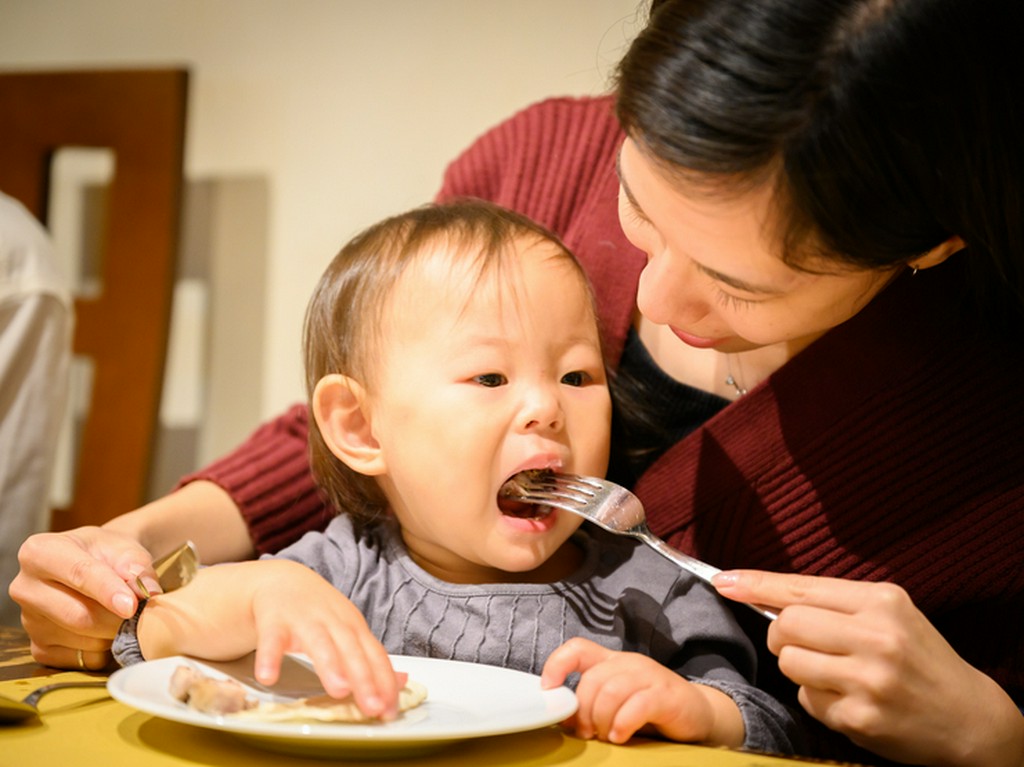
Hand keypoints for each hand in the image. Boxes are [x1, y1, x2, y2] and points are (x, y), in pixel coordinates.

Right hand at [10, 527, 158, 668]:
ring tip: (125, 616)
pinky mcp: (39, 647)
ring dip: (113, 633)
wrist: (96, 564)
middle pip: (78, 615)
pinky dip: (104, 649)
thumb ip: (136, 567)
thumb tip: (147, 592)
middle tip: (142, 615)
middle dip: (116, 619)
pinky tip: (107, 629)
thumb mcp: (124, 548)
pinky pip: (81, 659)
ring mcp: (29, 621)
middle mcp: (25, 588)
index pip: (78, 574)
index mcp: (39, 552)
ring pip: (82, 639)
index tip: (131, 606)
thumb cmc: (107, 553)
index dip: (108, 591)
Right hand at [138, 560, 400, 720]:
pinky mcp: (272, 619)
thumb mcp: (346, 631)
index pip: (374, 654)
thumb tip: (402, 682)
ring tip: (339, 690)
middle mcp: (332, 619)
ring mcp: (303, 617)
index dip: (383, 682)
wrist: (278, 580)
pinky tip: (269, 677)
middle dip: (365, 678)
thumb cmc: (316, 613)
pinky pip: (270, 639)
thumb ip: (369, 658)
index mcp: (353, 626)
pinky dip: (270, 657)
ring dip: (330, 665)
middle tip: (373, 706)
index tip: (390, 711)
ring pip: (318, 642)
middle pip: (352, 649)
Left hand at [541, 637, 742, 745]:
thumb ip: (592, 704)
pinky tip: (620, 736)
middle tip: (585, 733)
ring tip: (605, 736)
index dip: (556, 664)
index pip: (577, 648)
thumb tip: (562, 718)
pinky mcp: (666, 694)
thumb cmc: (651, 711)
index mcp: (612, 661)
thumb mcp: (616, 704)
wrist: (698, 714)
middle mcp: (629, 663)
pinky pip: (637, 705)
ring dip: (600, 719)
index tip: (549, 690)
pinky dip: (622, 723)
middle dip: (582, 710)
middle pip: (592, 679)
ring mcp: (649, 675)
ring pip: (610, 692)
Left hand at [713, 570, 1023, 766]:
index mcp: (881, 601)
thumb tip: (761, 591)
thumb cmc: (919, 657)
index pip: (800, 588)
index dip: (756, 584)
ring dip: (799, 668)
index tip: (723, 581)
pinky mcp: (860, 717)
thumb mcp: (889, 614)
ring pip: (789, 663)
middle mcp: (876, 637)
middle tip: (806, 643)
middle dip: (782, 634)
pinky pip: (807, 699)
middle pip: (786, 624)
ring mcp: (868, 680)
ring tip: (834, 672)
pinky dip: (818, 698)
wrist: (968, 717)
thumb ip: (833, 602)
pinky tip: (849, 699)